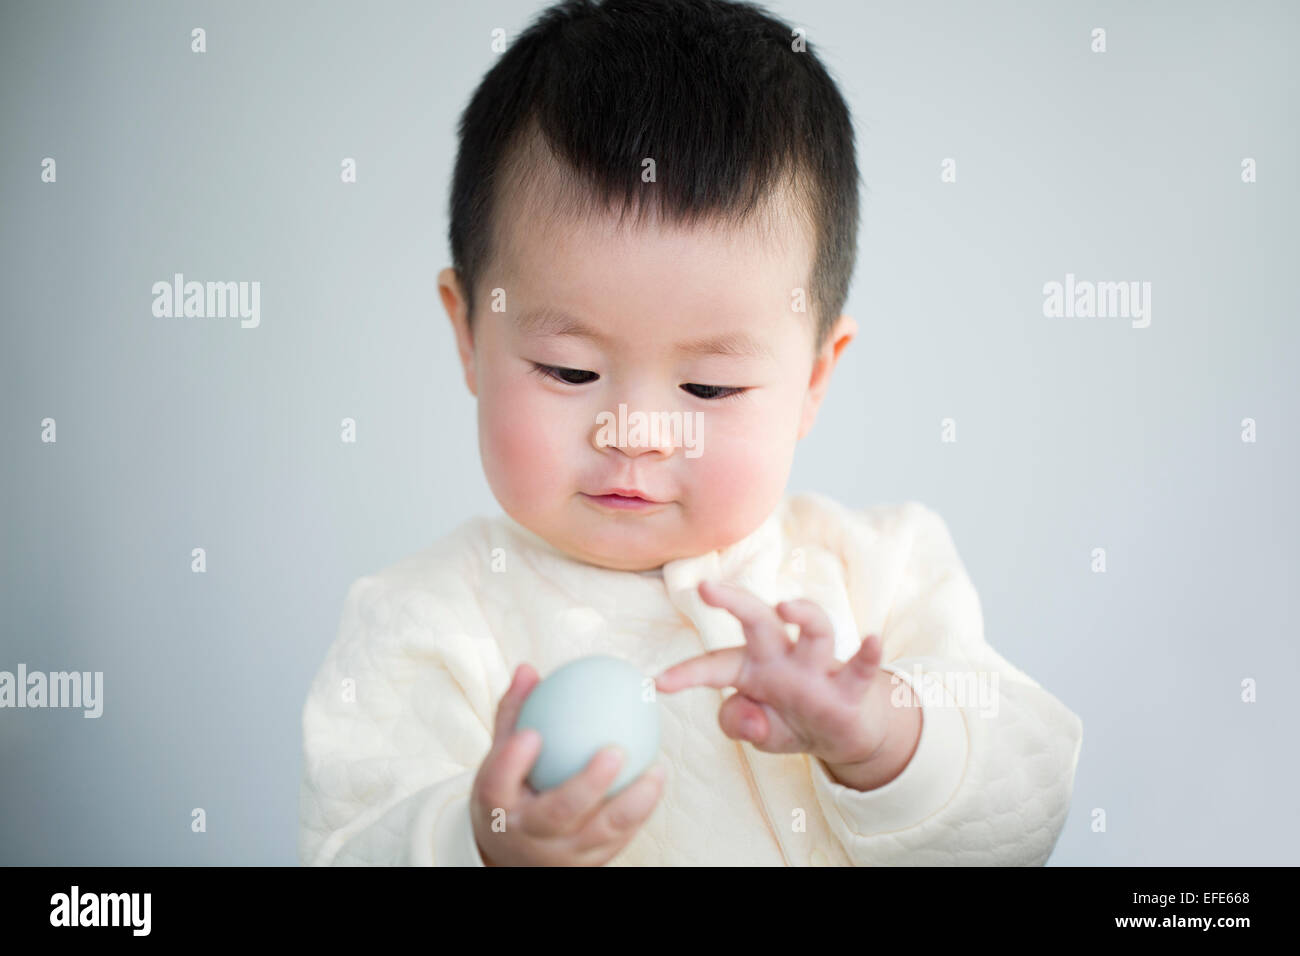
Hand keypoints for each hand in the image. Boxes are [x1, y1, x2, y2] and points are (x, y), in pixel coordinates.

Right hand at [469, 663, 666, 865]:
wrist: (512, 852)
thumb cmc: (510, 788)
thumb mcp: (501, 754)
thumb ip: (515, 712)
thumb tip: (528, 668)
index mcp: (497, 806)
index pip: (497, 784)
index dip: (511, 761)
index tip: (532, 732)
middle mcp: (528, 835)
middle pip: (557, 813)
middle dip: (587, 785)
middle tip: (614, 750)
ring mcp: (561, 854)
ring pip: (600, 833)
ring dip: (633, 803)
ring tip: (656, 770)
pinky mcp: (589, 863)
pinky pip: (620, 838)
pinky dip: (641, 811)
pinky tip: (656, 779)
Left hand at [654, 580, 912, 775]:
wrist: (842, 734)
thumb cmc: (791, 719)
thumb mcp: (758, 731)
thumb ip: (740, 724)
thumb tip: (749, 718)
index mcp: (751, 668)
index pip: (715, 666)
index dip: (687, 673)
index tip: (657, 683)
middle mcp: (783, 659)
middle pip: (759, 621)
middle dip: (734, 602)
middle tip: (706, 587)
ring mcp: (817, 668)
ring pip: (815, 630)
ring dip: (804, 613)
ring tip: (786, 605)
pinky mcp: (849, 687)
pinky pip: (859, 667)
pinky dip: (866, 654)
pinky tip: (871, 640)